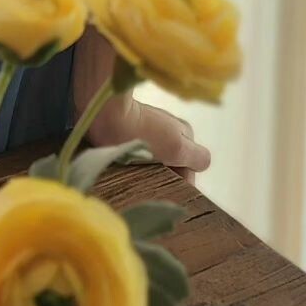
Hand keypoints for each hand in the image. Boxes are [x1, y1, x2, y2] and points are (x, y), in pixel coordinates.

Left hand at [87, 96, 211, 186]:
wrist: (104, 114)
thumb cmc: (142, 133)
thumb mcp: (177, 146)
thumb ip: (197, 157)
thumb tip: (202, 165)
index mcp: (185, 133)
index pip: (191, 169)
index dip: (182, 184)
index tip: (166, 192)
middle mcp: (170, 130)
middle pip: (174, 165)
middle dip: (165, 178)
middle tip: (150, 185)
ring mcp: (149, 131)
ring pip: (156, 162)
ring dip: (148, 173)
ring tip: (136, 179)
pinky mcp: (129, 134)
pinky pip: (138, 156)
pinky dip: (134, 165)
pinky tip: (125, 170)